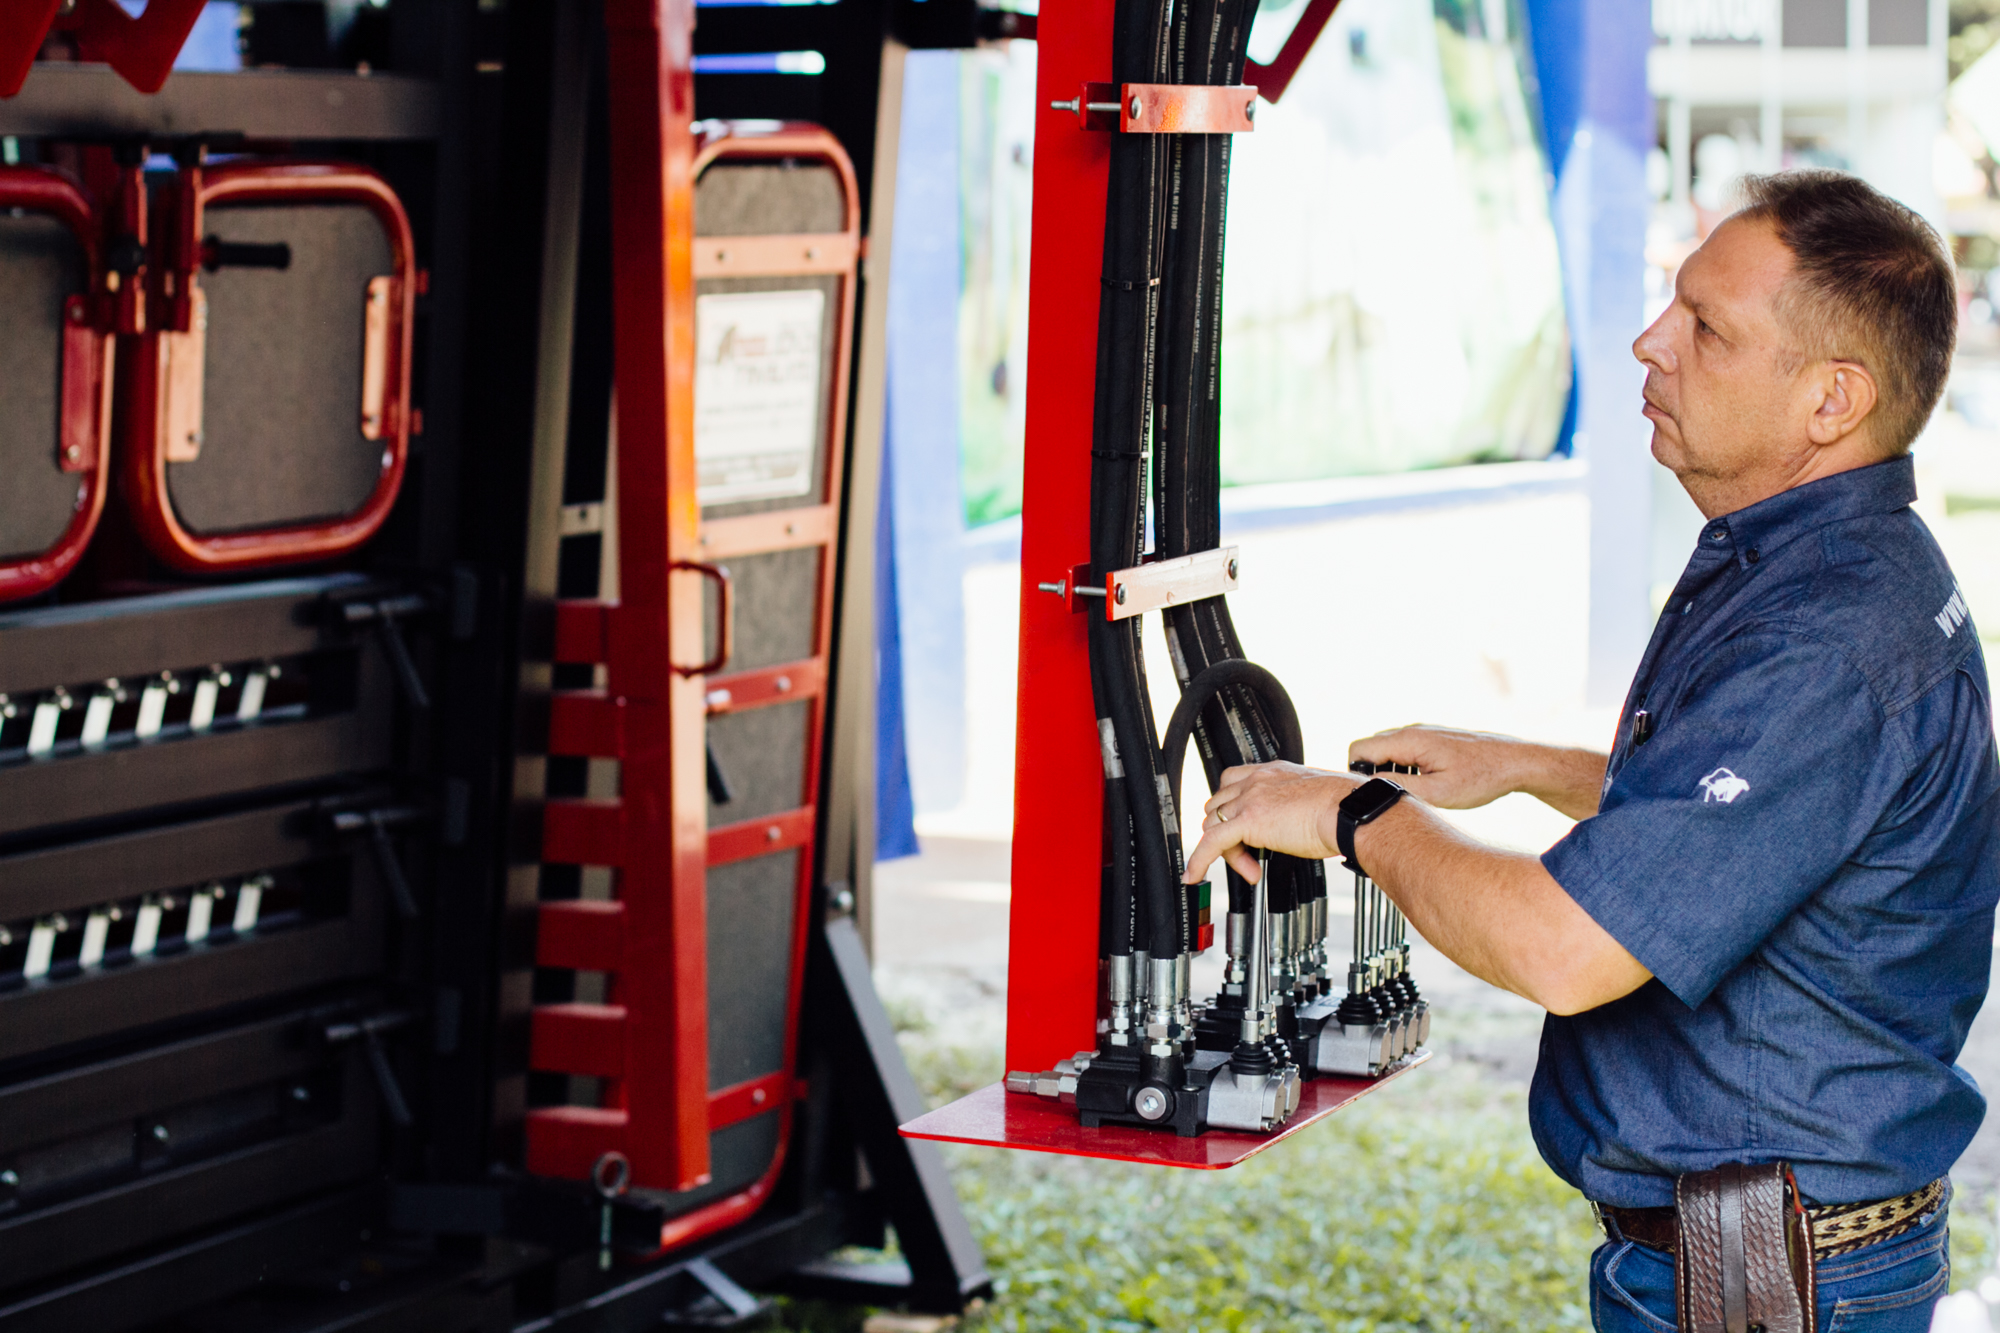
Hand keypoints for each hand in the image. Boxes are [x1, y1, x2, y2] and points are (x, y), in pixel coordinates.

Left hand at [1182, 760, 1360, 884]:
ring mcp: (1251, 798)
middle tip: (1252, 857)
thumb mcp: (1315, 800)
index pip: (1233, 784)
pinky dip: (1199, 860)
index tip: (1240, 831)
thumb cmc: (1346, 808)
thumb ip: (1296, 808)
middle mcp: (1258, 779)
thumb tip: (1298, 827)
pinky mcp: (1248, 820)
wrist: (1352, 811)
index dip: (1232, 809)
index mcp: (1273, 772)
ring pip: (1215, 825)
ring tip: (1253, 868)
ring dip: (1228, 851)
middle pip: (1220, 807)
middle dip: (1229, 834)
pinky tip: (1194, 875)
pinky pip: (1211, 842)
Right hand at [1348, 724, 1534, 809]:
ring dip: (1390, 770)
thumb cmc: (1482, 777)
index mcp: (1409, 740)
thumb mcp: (1438, 791)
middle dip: (1372, 772)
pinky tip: (1427, 782)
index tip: (1371, 794)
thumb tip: (1370, 786)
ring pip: (1387, 749)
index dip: (1356, 774)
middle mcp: (1412, 731)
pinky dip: (1406, 766)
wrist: (1514, 762)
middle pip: (1369, 748)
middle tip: (1394, 796)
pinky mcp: (1433, 738)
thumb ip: (1399, 786)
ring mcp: (1423, 732)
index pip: (1358, 750)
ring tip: (1415, 790)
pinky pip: (1405, 749)